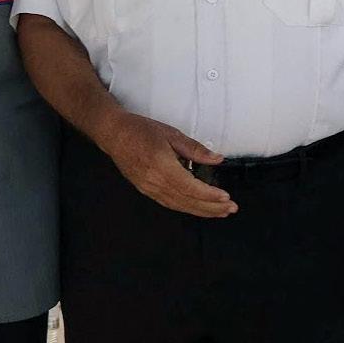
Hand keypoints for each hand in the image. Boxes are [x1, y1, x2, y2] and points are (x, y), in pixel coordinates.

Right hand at [92, 108, 237, 218]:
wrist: (113, 134)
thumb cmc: (140, 130)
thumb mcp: (171, 134)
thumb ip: (195, 149)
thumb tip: (217, 159)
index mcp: (161, 165)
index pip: (190, 187)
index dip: (209, 195)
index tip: (226, 197)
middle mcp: (154, 180)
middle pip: (186, 200)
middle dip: (211, 208)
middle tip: (230, 209)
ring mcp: (148, 187)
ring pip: (178, 205)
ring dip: (201, 211)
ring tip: (219, 212)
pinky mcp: (145, 189)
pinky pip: (168, 203)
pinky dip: (185, 207)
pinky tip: (197, 208)